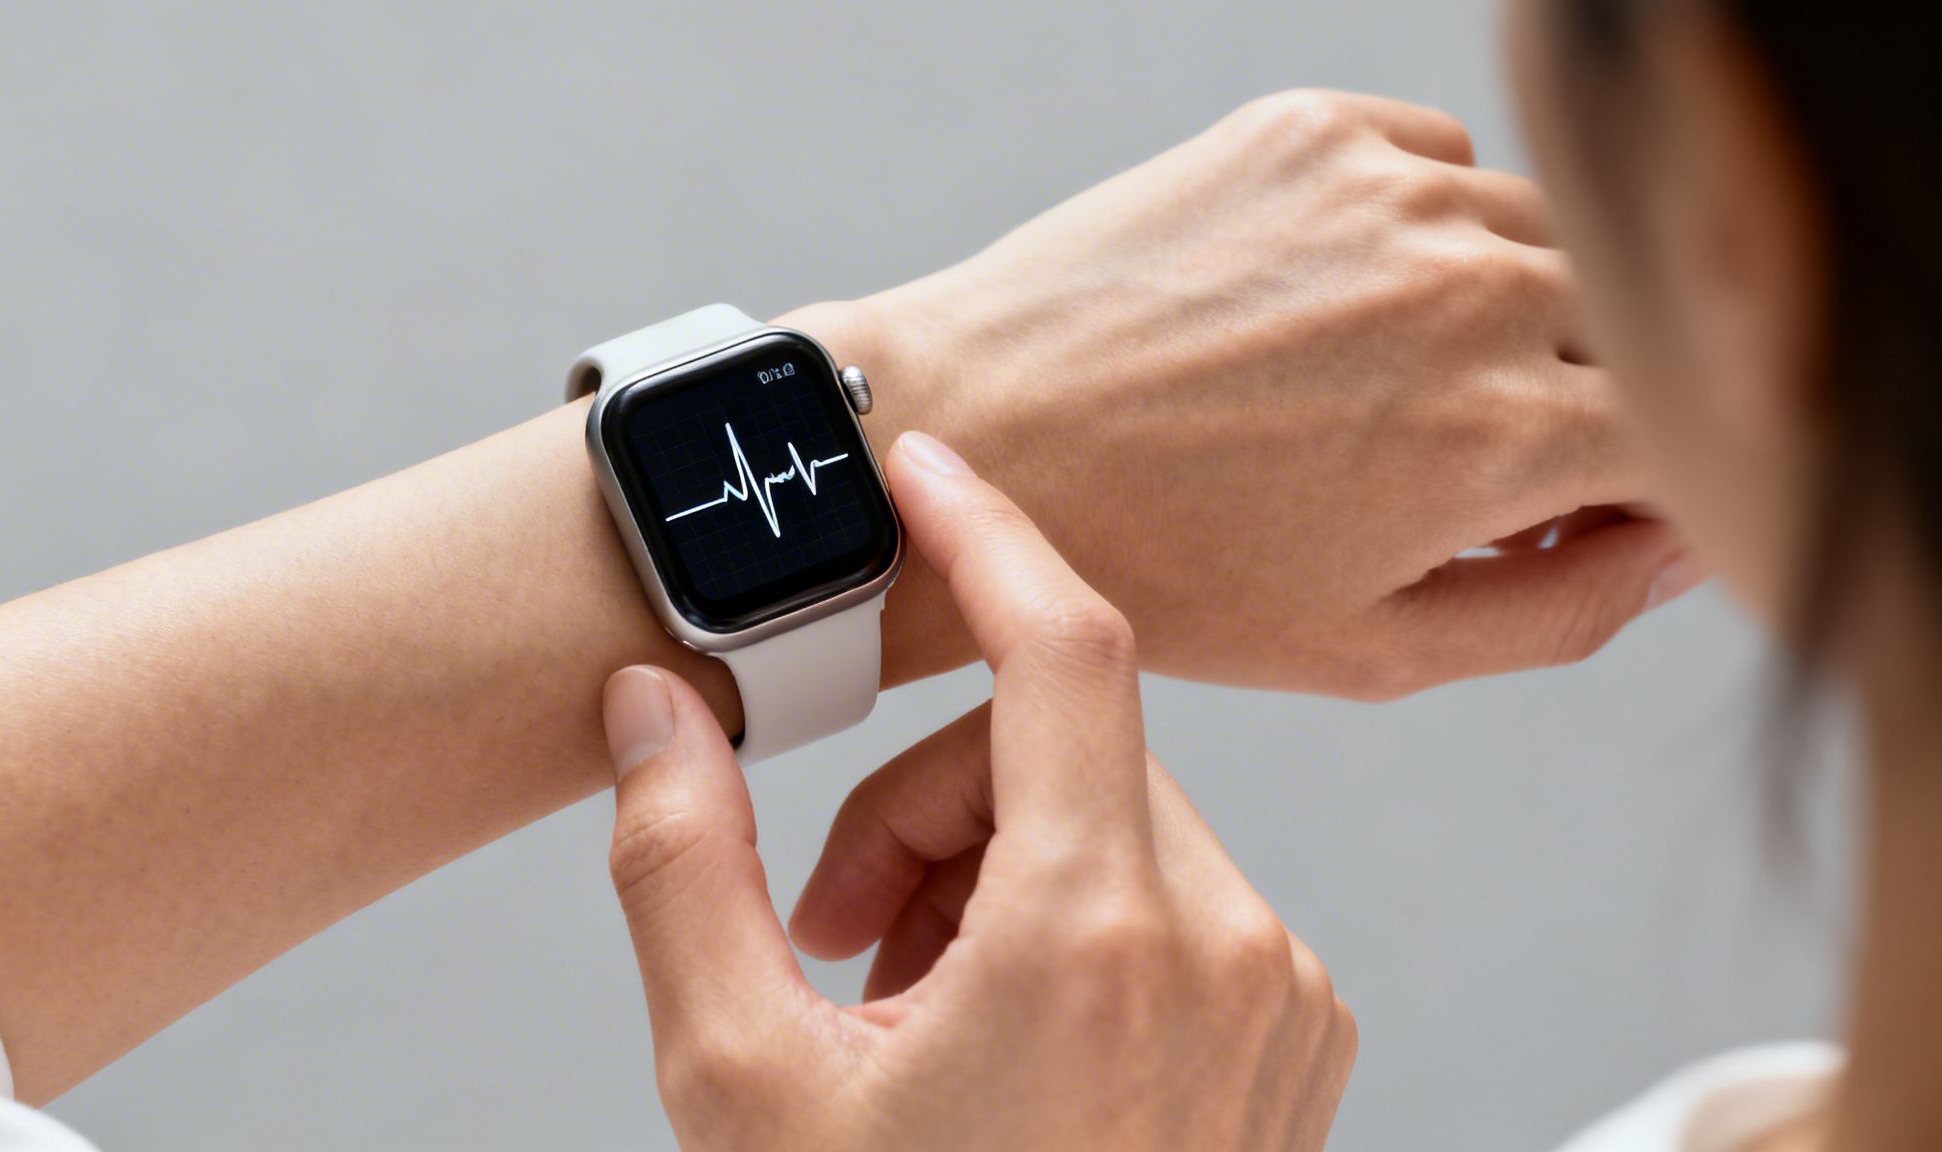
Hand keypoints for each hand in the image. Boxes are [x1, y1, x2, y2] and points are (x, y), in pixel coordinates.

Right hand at [600, 432, 1353, 1150]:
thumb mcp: (742, 1081)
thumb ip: (683, 865)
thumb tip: (650, 712)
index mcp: (1101, 940)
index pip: (1065, 649)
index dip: (984, 534)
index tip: (924, 472)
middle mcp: (1228, 950)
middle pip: (1058, 747)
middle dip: (925, 803)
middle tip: (834, 931)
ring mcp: (1279, 999)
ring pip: (1114, 819)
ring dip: (989, 866)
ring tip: (906, 1004)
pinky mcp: (1291, 1036)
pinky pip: (1173, 896)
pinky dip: (1071, 918)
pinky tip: (997, 1033)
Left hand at [791, 89, 1696, 698]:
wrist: (975, 436)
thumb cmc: (1155, 566)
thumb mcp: (1373, 648)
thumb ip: (1566, 604)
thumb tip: (1681, 540)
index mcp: (1504, 433)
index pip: (1687, 434)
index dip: (1644, 486)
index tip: (1572, 510)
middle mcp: (1471, 292)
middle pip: (1626, 332)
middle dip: (1577, 401)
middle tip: (1461, 464)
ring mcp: (1390, 194)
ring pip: (1543, 238)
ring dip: (1505, 311)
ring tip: (1384, 387)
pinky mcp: (1312, 128)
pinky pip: (1443, 163)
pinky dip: (1425, 231)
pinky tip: (1336, 303)